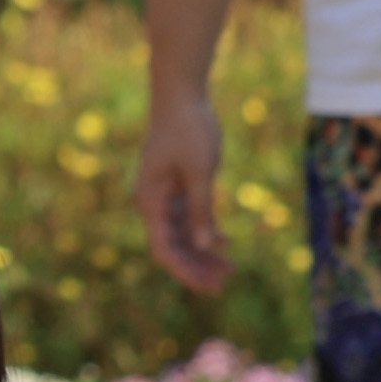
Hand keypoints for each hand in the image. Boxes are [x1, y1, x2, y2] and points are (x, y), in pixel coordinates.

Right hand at [136, 86, 226, 296]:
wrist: (180, 95)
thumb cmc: (190, 128)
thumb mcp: (200, 170)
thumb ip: (201, 210)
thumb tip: (204, 246)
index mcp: (151, 202)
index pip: (165, 249)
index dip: (185, 270)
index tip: (208, 286)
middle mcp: (153, 204)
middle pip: (173, 246)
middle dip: (197, 266)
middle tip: (223, 284)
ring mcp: (162, 196)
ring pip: (182, 234)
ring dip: (203, 252)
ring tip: (229, 269)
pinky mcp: (174, 186)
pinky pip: (187, 218)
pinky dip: (204, 231)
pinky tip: (224, 242)